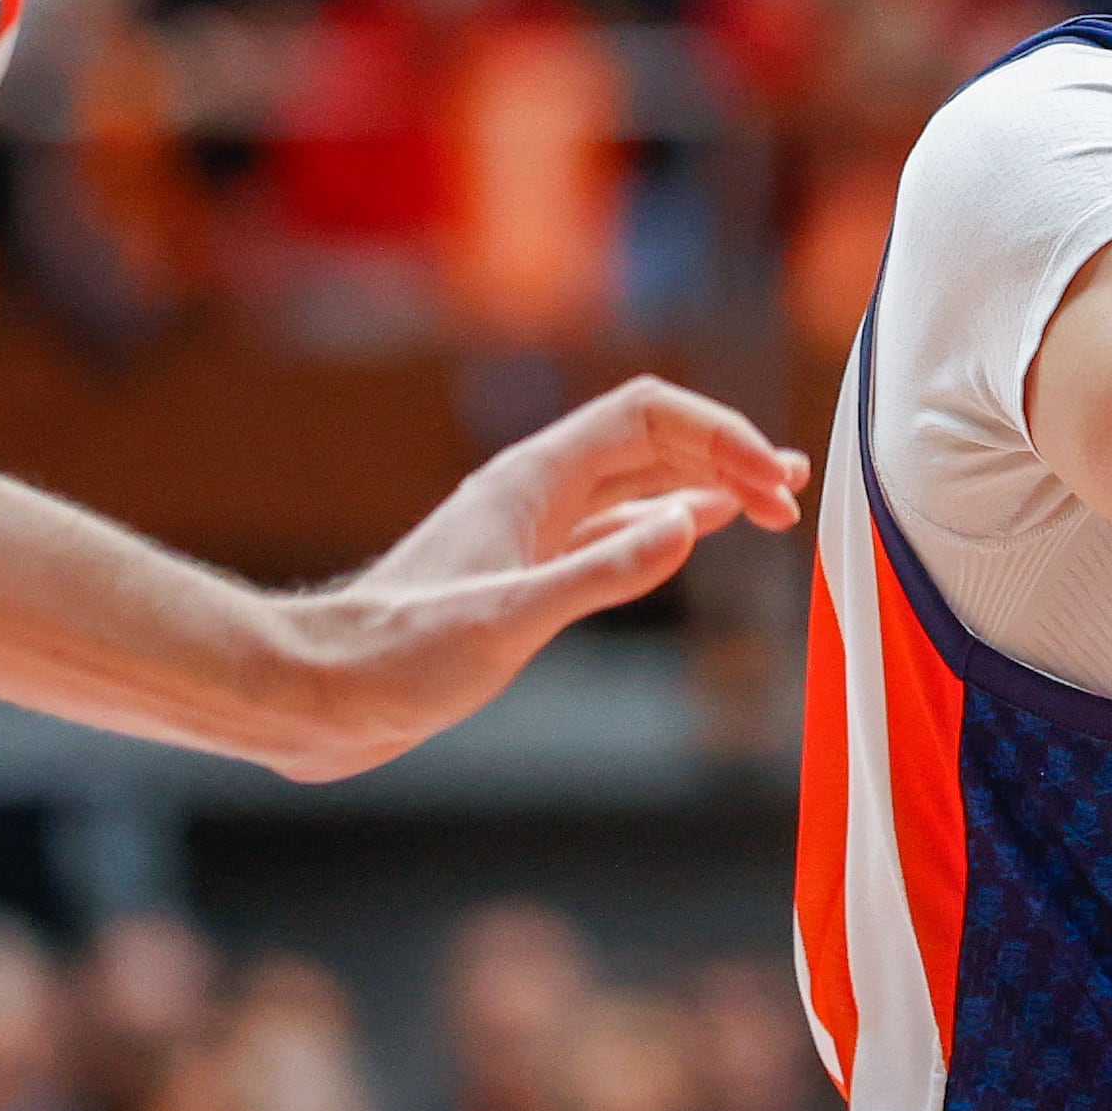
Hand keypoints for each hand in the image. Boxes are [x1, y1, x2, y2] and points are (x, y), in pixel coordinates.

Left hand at [269, 378, 807, 777]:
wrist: (321, 693)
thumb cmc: (396, 657)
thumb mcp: (507, 619)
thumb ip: (601, 573)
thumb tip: (689, 525)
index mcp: (531, 482)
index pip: (646, 417)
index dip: (718, 434)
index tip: (769, 484)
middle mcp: (536, 494)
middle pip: (651, 442)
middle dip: (726, 455)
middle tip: (790, 496)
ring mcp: (532, 532)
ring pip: (639, 484)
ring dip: (706, 484)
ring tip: (772, 499)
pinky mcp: (527, 573)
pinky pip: (616, 529)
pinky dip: (669, 523)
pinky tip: (698, 531)